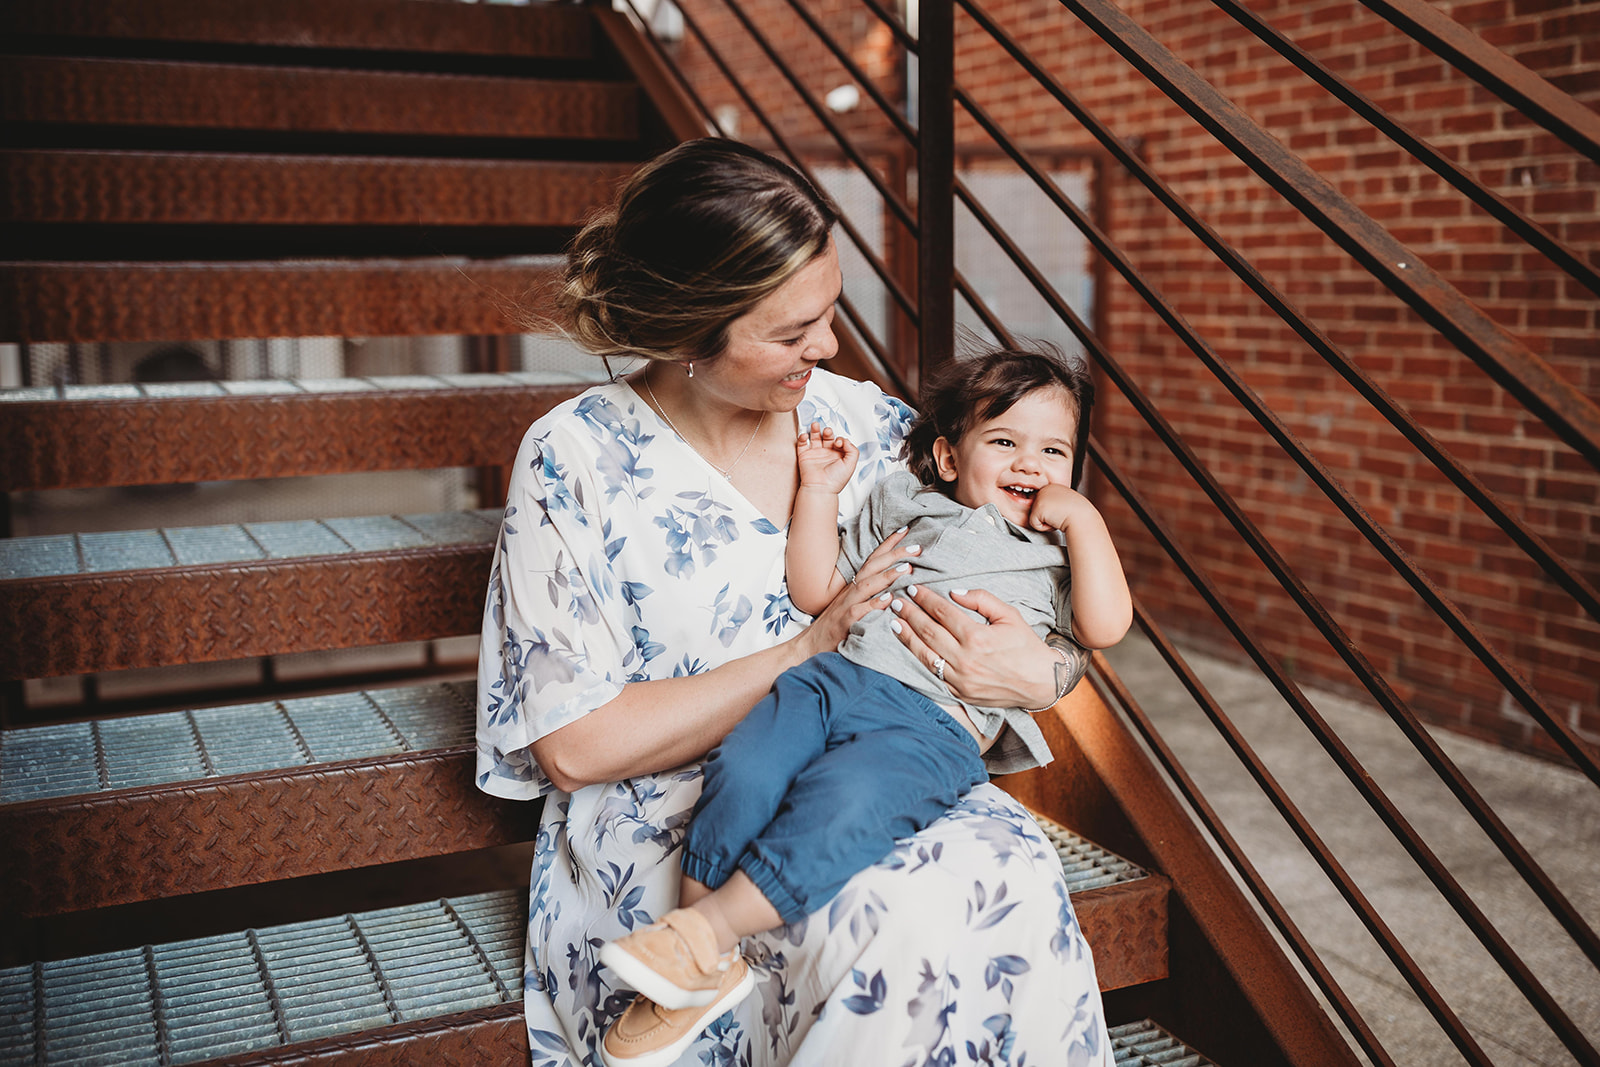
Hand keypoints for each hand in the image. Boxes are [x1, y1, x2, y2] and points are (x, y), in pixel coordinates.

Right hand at [795, 422, 857, 494]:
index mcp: (838, 455)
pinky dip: (802, 437)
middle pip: (827, 437)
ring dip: (815, 429)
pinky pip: (802, 444)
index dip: (839, 439)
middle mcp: (827, 454)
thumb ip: (852, 449)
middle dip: (827, 431)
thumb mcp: (851, 464)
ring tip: (815, 425)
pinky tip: (806, 435)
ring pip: (814, 437)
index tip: (838, 444)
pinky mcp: (804, 456)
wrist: (821, 488)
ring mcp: (815, 454)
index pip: (839, 441)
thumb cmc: (835, 479)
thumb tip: (845, 440)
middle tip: (827, 431)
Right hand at [795, 526, 920, 658]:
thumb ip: (870, 594)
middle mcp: (851, 591)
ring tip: (907, 568)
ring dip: (887, 575)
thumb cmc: (836, 626)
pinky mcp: (845, 622)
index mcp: (854, 586)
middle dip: (894, 554)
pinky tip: (889, 599)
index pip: (873, 560)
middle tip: (917, 547)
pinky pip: (860, 611)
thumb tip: (895, 585)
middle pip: (873, 567)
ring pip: (867, 586)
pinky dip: (874, 604)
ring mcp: (847, 605)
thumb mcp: (853, 605)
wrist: (811, 645)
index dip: (888, 545)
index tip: (906, 531)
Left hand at [889, 585, 1057, 710]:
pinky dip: (919, 659)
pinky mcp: (960, 692)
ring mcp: (961, 679)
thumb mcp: (1009, 615)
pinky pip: (933, 673)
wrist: (1041, 683)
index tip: (913, 589)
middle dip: (910, 614)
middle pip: (928, 632)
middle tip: (895, 601)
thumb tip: (954, 592)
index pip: (943, 613)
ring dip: (907, 637)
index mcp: (977, 637)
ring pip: (925, 654)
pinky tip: (910, 647)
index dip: (925, 599)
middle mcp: (965, 659)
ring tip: (894, 622)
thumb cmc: (1026, 645)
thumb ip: (981, 600)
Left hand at [1028, 483, 1094, 532]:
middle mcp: (1045, 489)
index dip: (1053, 513)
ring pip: (1035, 517)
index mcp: (1053, 487)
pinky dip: (1044, 527)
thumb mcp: (1067, 504)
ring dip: (1047, 522)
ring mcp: (1040, 497)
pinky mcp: (1037, 507)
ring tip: (1059, 517)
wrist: (1082, 518)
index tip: (1064, 512)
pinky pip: (1034, 524)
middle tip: (1061, 515)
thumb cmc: (1079, 514)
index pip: (1045, 505)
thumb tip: (1049, 511)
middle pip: (1038, 510)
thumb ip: (1056, 504)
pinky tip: (1055, 521)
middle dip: (1048, 517)